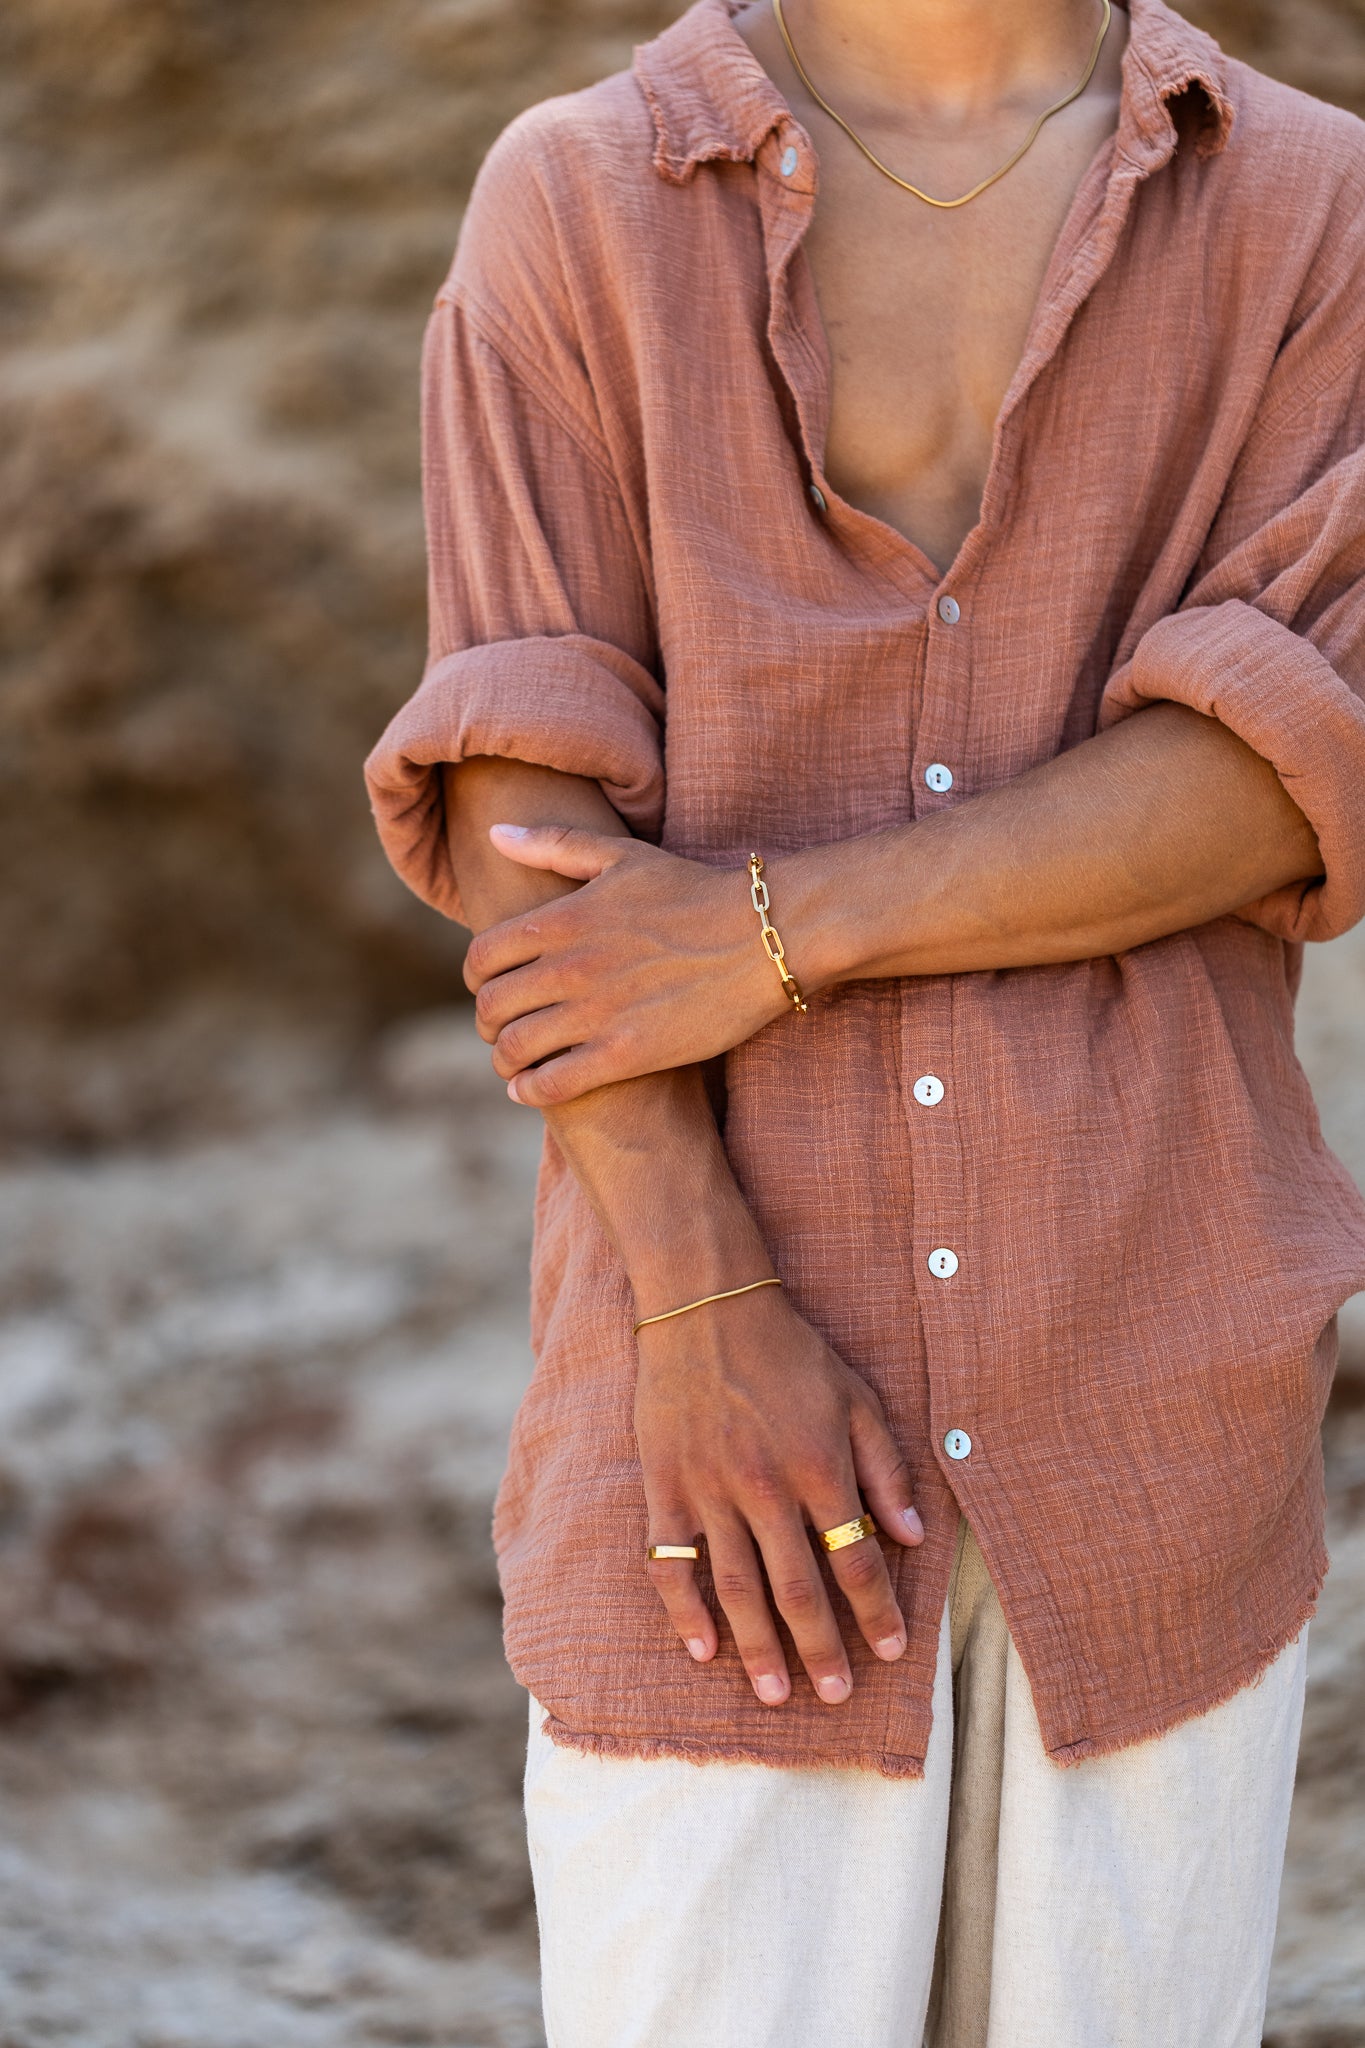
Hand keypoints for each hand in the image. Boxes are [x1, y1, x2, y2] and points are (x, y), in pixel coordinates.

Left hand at [463, 823, 786, 1106]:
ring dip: (504, 1061)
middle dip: (487, 1024)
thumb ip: (556, 844)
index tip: (490, 988)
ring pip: (515, 1049)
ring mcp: (597, 1012)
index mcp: (564, 918)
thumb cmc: (696, 892)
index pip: (482, 957)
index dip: (476, 979)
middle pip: (491, 1007)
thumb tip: (496, 834)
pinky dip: (530, 1091)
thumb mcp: (624, 855)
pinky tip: (531, 1090)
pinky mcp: (627, 1053)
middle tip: (502, 1030)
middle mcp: (571, 966)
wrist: (767, 935)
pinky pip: (552, 1083)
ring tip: (515, 1063)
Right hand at [635, 1281, 923, 1704]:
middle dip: (821, 1649)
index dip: (877, 1610)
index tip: (893, 1652)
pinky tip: (702, 1649)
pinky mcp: (664, 1487)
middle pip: (797, 1588)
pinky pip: (671, 1563)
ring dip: (758, 1647)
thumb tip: (914, 1537)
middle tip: (837, 1696)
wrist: (705, 1306)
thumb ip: (887, 1468)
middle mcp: (765, 1487)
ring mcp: (709, 1490)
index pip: (855, 1557)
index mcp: (819, 1465)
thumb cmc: (791, 1352)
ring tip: (776, 1695)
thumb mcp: (856, 1398)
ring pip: (737, 1587)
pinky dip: (685, 1611)